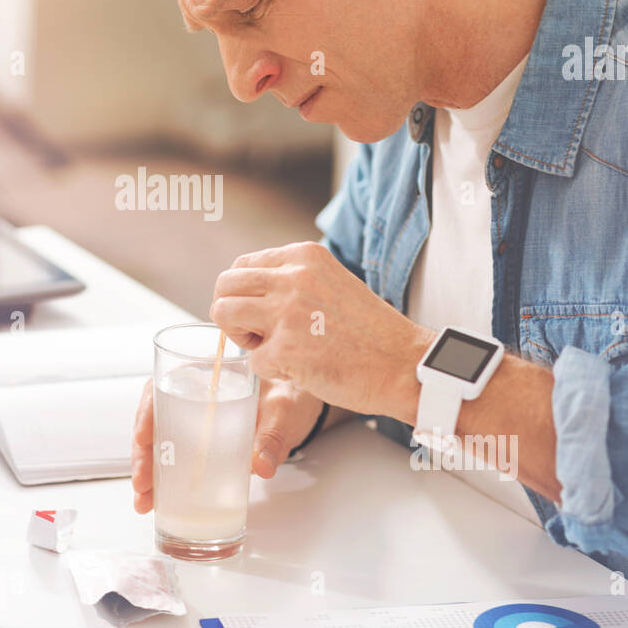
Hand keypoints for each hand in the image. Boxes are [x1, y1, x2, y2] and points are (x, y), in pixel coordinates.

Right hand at [130, 376, 326, 513]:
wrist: (299, 408)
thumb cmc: (288, 395)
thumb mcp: (282, 410)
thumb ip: (272, 435)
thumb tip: (261, 465)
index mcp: (205, 374)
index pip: (163, 386)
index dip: (146, 412)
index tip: (142, 437)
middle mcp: (192, 396)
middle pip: (153, 421)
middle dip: (143, 455)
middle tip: (143, 484)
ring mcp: (193, 420)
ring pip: (159, 443)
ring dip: (148, 472)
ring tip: (145, 501)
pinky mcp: (200, 443)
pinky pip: (174, 458)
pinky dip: (164, 480)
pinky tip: (158, 501)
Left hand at [210, 241, 434, 416]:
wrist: (403, 364)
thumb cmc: (370, 332)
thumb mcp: (331, 282)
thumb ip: (293, 279)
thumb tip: (250, 290)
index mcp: (303, 256)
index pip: (241, 265)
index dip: (243, 294)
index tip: (260, 313)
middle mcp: (292, 277)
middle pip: (224, 285)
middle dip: (232, 313)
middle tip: (257, 334)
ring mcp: (286, 312)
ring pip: (224, 314)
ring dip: (241, 338)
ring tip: (273, 350)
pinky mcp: (285, 350)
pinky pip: (251, 360)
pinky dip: (270, 371)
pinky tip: (301, 369)